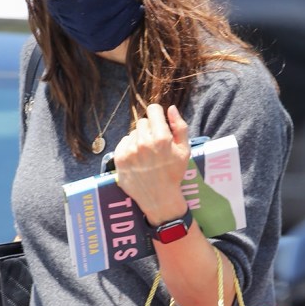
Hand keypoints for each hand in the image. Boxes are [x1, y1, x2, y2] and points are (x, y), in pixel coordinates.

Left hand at [112, 104, 189, 224]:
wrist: (160, 198)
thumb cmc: (174, 173)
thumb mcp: (184, 150)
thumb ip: (180, 126)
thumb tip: (171, 108)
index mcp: (161, 138)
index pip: (153, 110)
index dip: (157, 115)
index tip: (159, 123)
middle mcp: (144, 142)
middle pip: (143, 122)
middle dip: (149, 130)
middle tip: (154, 146)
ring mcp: (130, 151)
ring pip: (133, 133)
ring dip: (139, 140)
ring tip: (146, 155)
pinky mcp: (119, 159)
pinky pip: (123, 142)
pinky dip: (129, 148)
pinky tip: (137, 159)